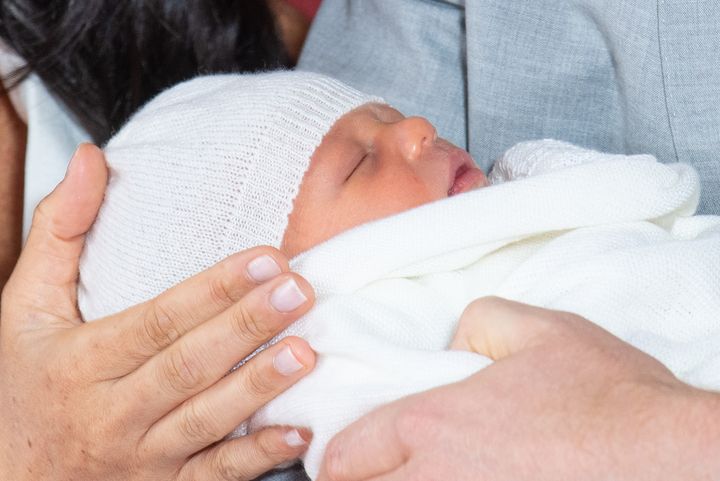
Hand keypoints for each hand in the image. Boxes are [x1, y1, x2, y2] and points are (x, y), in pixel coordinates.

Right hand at [0, 145, 316, 480]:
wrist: (8, 476)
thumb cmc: (26, 383)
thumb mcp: (24, 307)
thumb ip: (59, 232)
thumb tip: (91, 159)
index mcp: (83, 360)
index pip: (158, 319)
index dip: (213, 289)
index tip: (267, 259)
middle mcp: (113, 411)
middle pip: (188, 365)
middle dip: (246, 328)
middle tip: (299, 292)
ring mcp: (142, 456)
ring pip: (206, 419)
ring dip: (258, 386)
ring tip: (306, 351)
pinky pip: (214, 476)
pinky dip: (256, 458)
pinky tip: (297, 433)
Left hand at [318, 297, 719, 479]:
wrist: (666, 455)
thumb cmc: (605, 395)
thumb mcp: (536, 328)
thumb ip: (476, 322)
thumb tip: (454, 345)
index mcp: (433, 425)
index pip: (347, 454)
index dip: (336, 458)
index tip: (342, 458)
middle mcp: (436, 480)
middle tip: (372, 472)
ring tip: (414, 476)